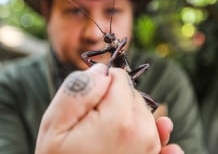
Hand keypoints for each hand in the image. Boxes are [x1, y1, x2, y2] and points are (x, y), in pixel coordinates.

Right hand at [35, 64, 183, 153]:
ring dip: (127, 115)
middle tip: (93, 123)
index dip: (101, 85)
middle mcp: (144, 131)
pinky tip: (161, 130)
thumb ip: (79, 91)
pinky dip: (159, 131)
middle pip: (132, 94)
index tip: (90, 102)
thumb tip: (102, 70)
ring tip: (106, 133)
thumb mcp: (55, 126)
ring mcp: (152, 148)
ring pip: (142, 110)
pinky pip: (162, 134)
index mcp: (120, 119)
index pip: (119, 78)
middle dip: (113, 100)